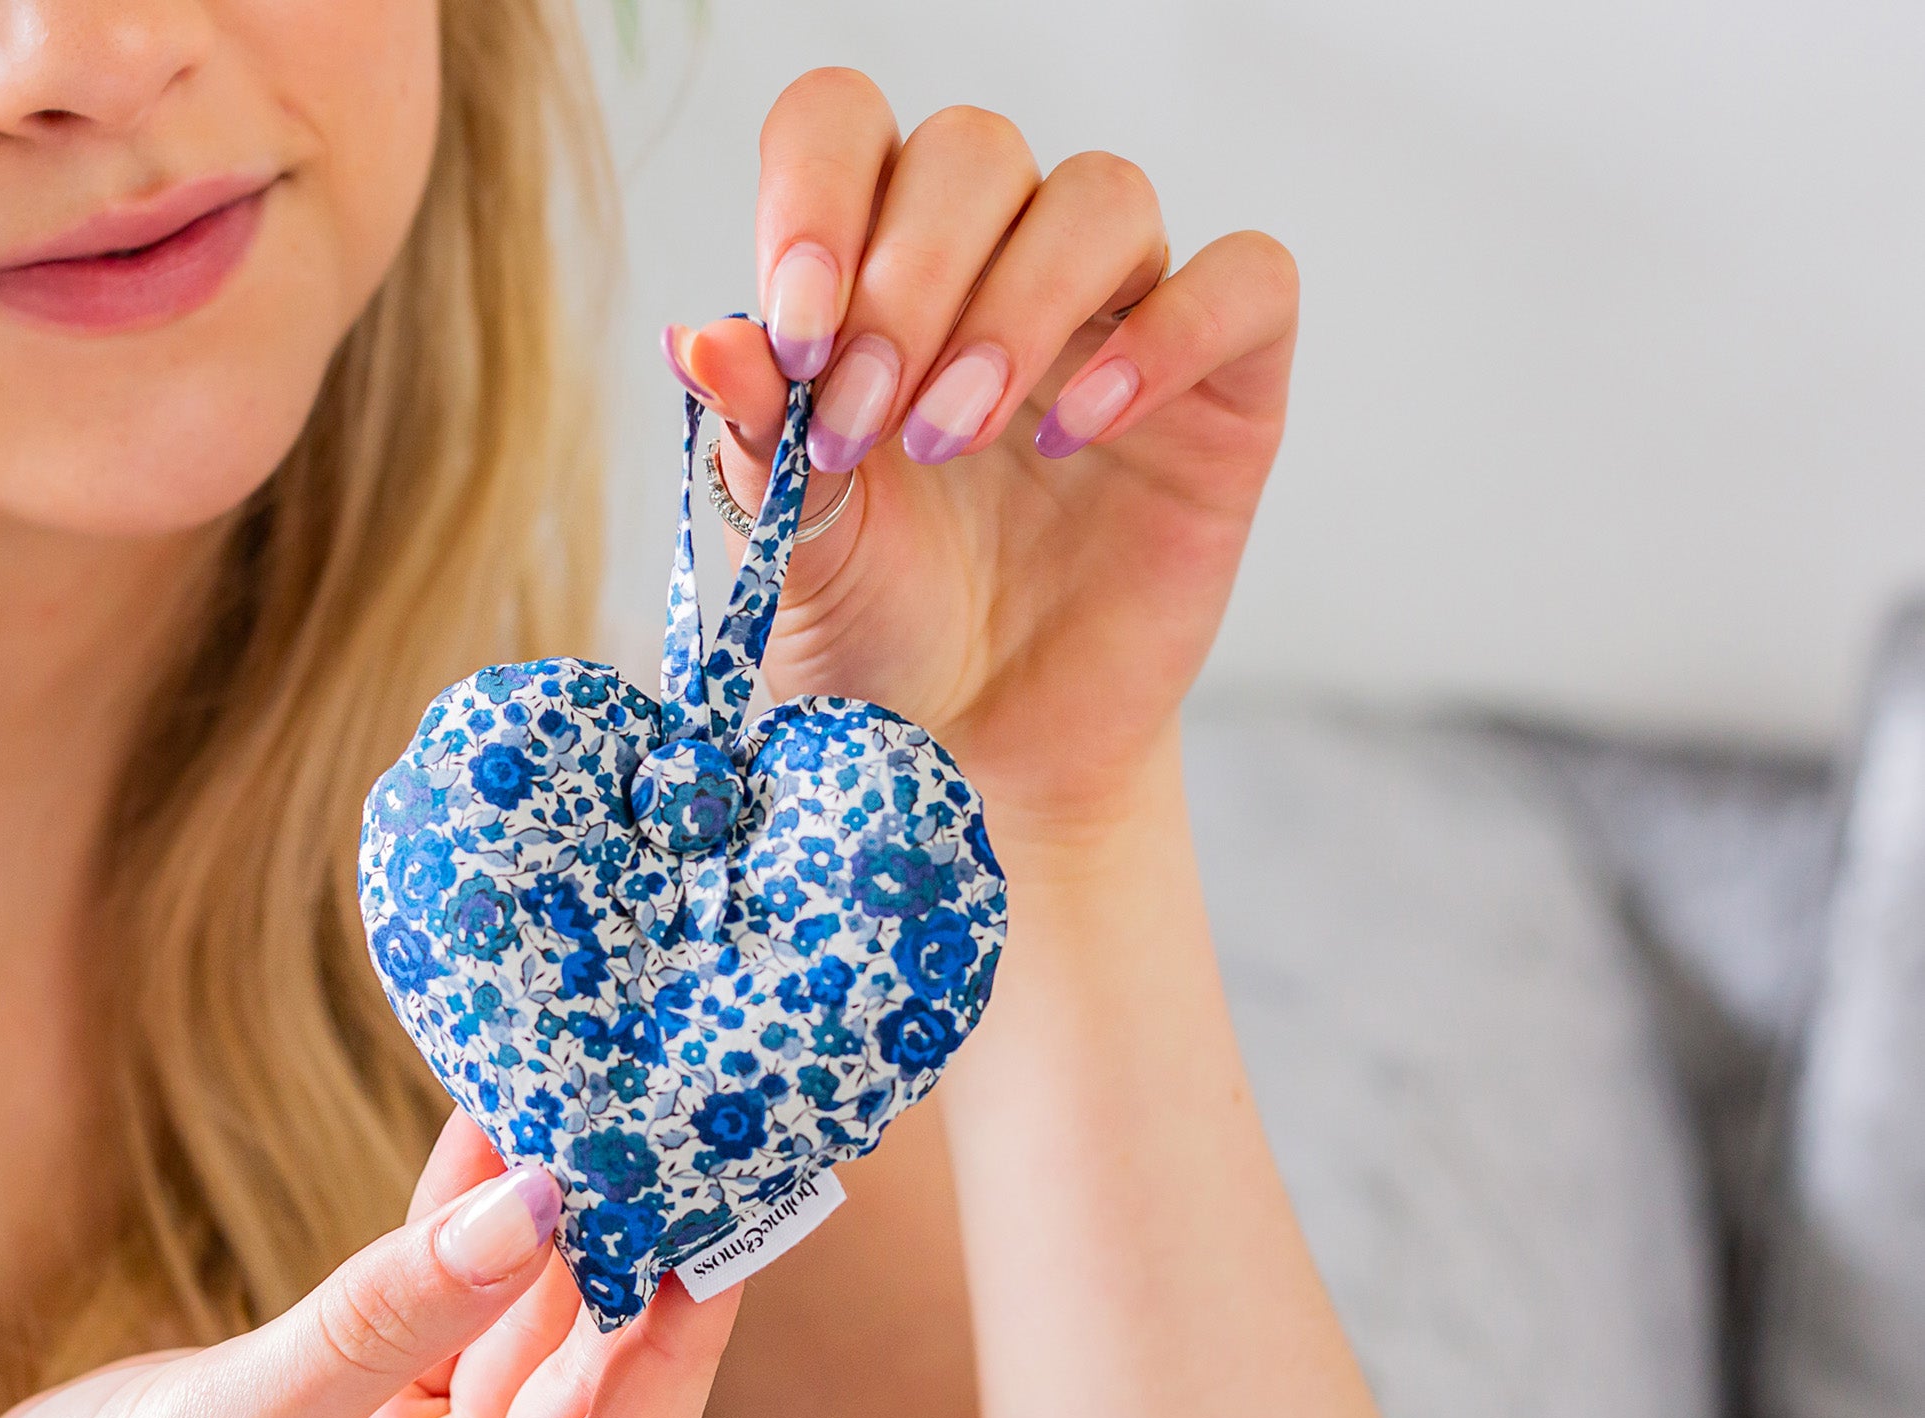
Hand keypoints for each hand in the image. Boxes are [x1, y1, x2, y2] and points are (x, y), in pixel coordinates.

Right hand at [0, 1125, 738, 1417]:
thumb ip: (387, 1318)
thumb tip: (536, 1207)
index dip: (675, 1352)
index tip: (719, 1229)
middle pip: (590, 1416)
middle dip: (630, 1285)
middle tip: (679, 1149)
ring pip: (524, 1361)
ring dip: (547, 1244)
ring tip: (591, 1114)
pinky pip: (448, 1332)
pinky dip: (464, 1245)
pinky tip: (492, 1143)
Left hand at [664, 70, 1298, 843]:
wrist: (976, 759)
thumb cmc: (878, 635)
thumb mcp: (792, 547)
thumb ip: (753, 438)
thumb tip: (701, 341)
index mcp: (875, 274)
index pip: (848, 130)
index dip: (819, 195)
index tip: (798, 331)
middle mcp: (998, 269)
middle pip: (975, 149)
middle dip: (912, 274)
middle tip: (869, 419)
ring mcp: (1119, 318)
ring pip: (1102, 194)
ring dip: (1017, 304)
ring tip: (954, 436)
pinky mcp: (1225, 389)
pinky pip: (1244, 282)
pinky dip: (1166, 337)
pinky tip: (1078, 429)